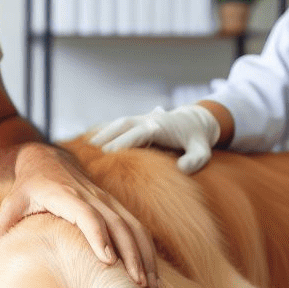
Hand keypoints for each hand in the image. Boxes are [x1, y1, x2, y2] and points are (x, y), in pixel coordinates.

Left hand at [0, 143, 158, 287]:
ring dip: (143, 254)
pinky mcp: (113, 206)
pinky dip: (146, 249)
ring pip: (132, 226)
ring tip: (150, 285)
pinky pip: (135, 226)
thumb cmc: (27, 187)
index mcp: (64, 195)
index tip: (107, 261)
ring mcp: (106, 200)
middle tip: (138, 284)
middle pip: (117, 224)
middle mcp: (90, 196)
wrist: (48, 159)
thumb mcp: (10, 204)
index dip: (98, 236)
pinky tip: (150, 273)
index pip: (87, 215)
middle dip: (130, 254)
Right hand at [90, 103, 220, 173]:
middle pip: (123, 124)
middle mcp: (148, 119)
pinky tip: (92, 140)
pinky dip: (105, 130)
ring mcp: (141, 119)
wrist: (194, 120)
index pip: (138, 133)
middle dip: (107, 136)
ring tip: (86, 146)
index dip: (123, 142)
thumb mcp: (203, 151)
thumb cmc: (197, 139)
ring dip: (103, 132)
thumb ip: (196, 160)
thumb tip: (181, 169)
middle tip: (91, 152)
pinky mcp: (137, 122)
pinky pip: (118, 124)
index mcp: (161, 126)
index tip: (109, 154)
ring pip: (118, 122)